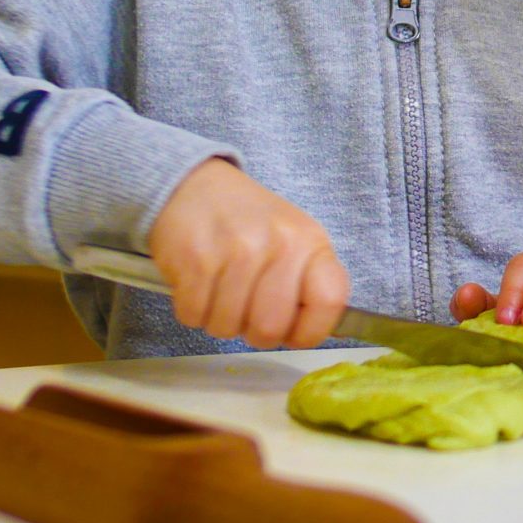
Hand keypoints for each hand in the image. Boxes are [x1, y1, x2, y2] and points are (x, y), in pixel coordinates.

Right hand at [147, 158, 349, 348]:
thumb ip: (308, 283)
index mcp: (310, 241)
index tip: (294, 335)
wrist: (195, 187)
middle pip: (270, 327)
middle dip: (256, 334)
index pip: (330, 301)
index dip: (311, 332)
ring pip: (227, 326)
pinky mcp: (195, 259)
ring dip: (219, 320)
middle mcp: (278, 243)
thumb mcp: (294, 240)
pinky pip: (194, 315)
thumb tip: (317, 332)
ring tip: (220, 292)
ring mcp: (236, 250)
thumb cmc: (249, 223)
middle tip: (247, 315)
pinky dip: (193, 310)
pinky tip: (199, 285)